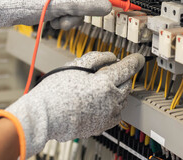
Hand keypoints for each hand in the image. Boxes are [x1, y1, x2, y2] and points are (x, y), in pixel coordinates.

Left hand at [0, 0, 128, 32]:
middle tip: (75, 17)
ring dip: (71, 18)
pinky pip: (69, 11)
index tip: (124, 0)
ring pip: (79, 6)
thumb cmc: (23, 0)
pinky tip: (53, 21)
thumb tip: (107, 6)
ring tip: (58, 21)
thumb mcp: (60, 3)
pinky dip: (64, 19)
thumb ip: (86, 4)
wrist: (1, 10)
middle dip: (81, 10)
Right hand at [0, 52, 144, 158]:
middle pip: (127, 83)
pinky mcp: (103, 125)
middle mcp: (110, 100)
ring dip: (116, 90)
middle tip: (108, 72)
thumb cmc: (56, 91)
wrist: (44, 116)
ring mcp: (108, 115)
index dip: (135, 60)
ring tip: (97, 88)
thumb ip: (98, 58)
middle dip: (122, 76)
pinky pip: (116, 112)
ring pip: (122, 99)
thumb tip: (113, 58)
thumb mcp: (76, 65)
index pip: (128, 68)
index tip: (139, 58)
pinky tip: (97, 101)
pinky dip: (112, 105)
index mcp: (104, 83)